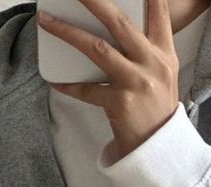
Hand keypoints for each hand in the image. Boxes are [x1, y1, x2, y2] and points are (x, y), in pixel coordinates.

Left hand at [37, 0, 179, 161]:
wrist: (159, 148)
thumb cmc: (156, 108)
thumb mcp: (162, 74)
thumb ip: (146, 48)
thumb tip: (116, 24)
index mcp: (164, 53)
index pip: (159, 13)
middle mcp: (152, 64)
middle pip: (119, 23)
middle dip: (94, 1)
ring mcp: (136, 83)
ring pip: (97, 48)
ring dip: (67, 32)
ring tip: (46, 20)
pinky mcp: (120, 103)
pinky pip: (87, 90)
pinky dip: (69, 85)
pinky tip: (55, 81)